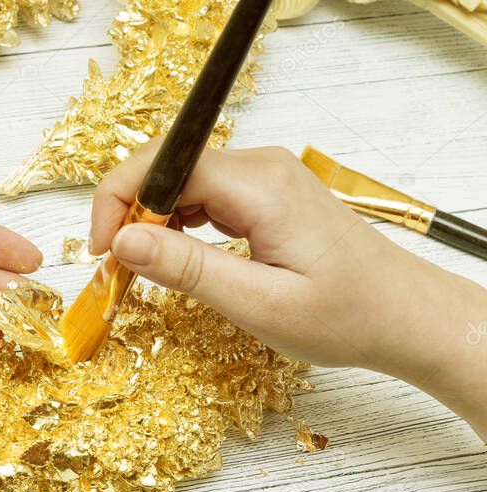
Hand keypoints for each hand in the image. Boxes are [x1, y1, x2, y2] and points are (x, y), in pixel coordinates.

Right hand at [89, 139, 486, 436]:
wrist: (403, 315)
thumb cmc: (345, 316)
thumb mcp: (258, 303)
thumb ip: (188, 269)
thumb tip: (123, 242)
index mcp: (260, 185)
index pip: (164, 164)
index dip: (119, 200)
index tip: (100, 250)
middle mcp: (261, 167)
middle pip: (167, 168)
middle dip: (128, 213)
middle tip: (114, 268)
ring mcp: (264, 177)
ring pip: (181, 182)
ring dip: (151, 221)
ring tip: (140, 269)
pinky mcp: (265, 194)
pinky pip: (203, 195)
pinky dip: (177, 224)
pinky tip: (175, 257)